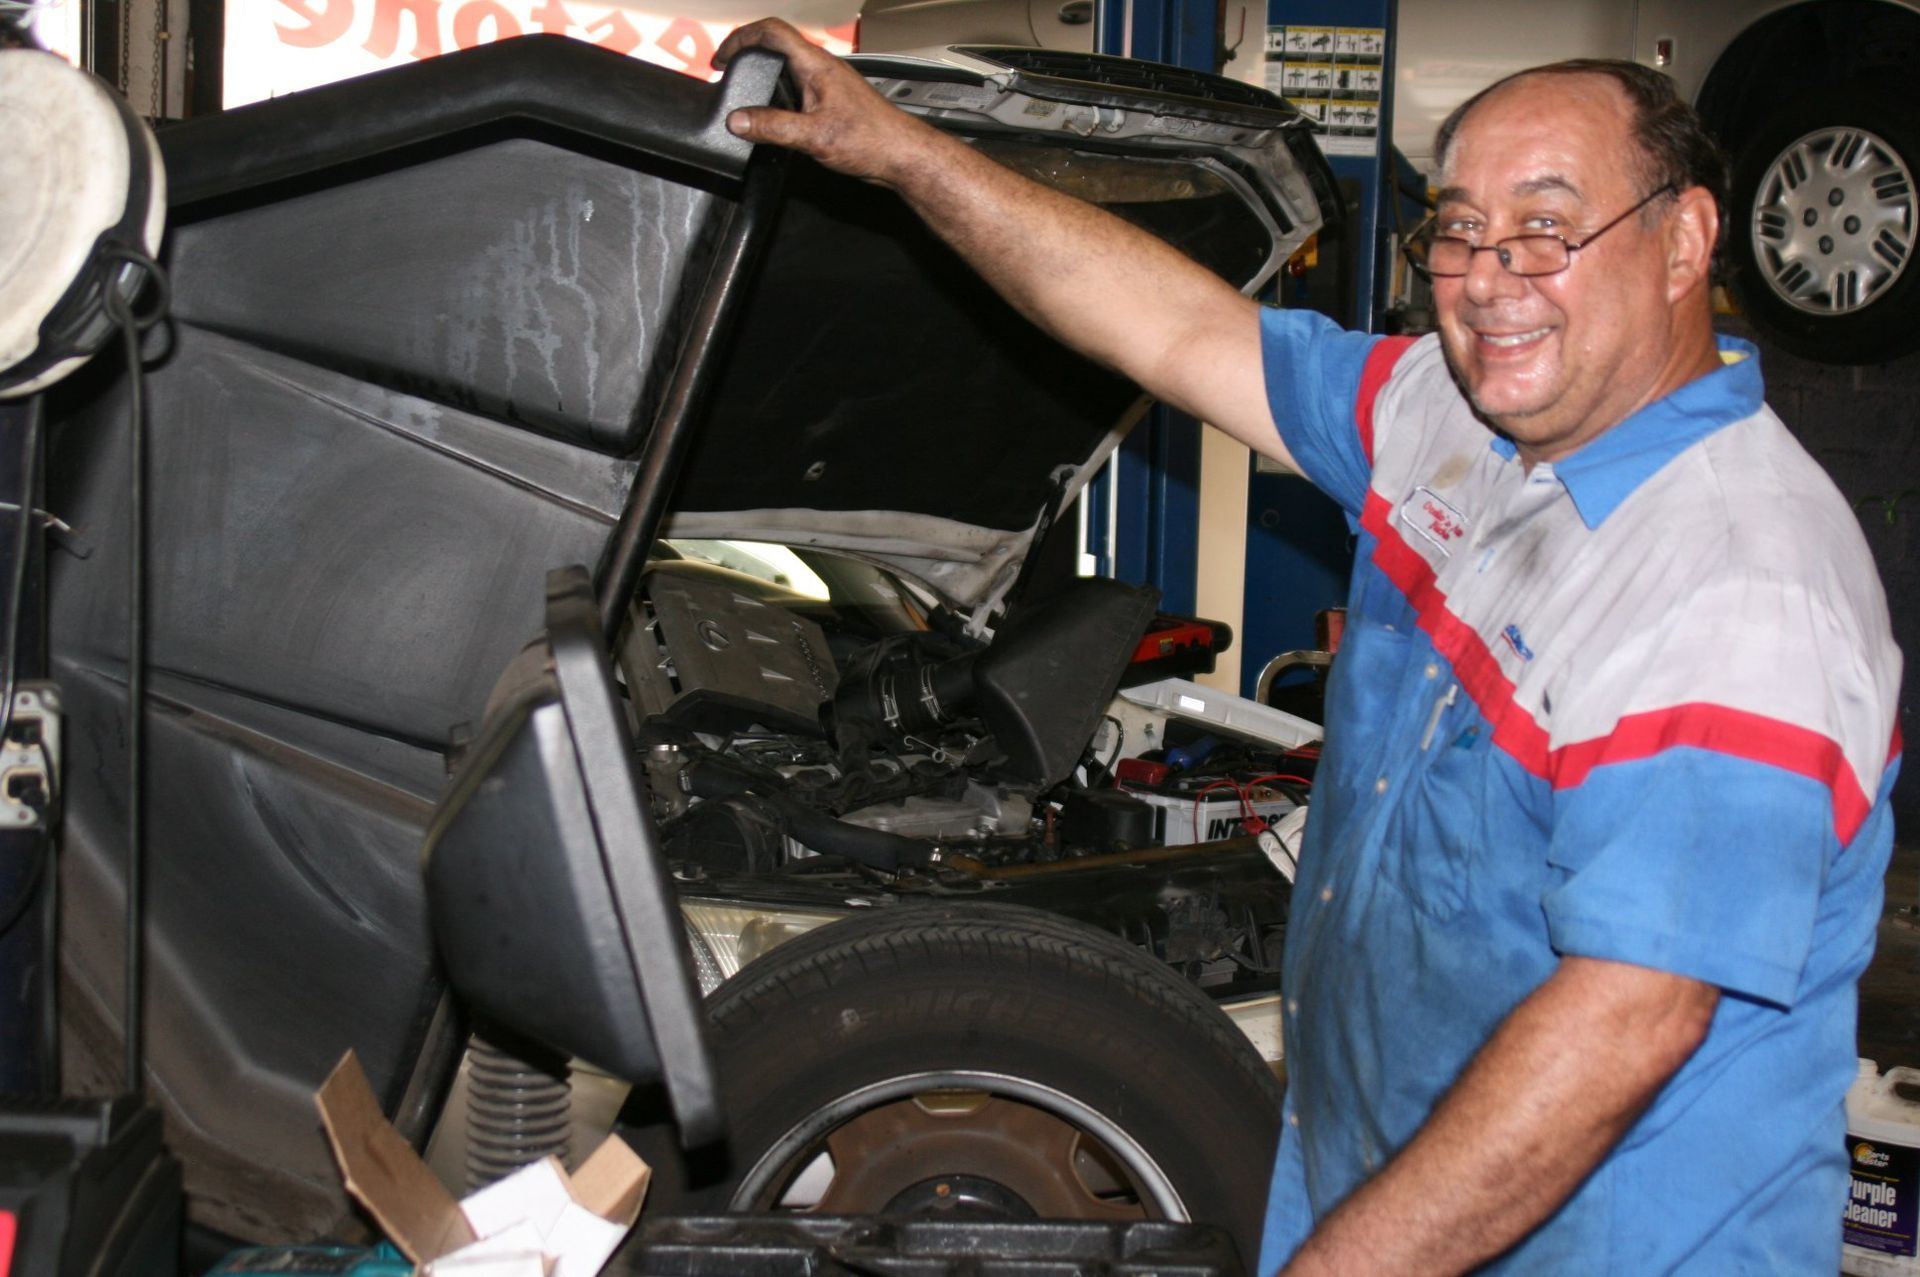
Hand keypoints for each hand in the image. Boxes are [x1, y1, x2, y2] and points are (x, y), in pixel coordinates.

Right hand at [714, 18, 941, 187]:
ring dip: (762, 74)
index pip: (771, 31)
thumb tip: (739, 120)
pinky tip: (773, 115)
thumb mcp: (814, 136)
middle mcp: (822, 68)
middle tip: (727, 72)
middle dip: (747, 54)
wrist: (901, 154)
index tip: (722, 58)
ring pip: (787, 67)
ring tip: (744, 91)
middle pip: (776, 45)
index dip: (741, 38)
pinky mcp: (831, 101)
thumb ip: (773, 127)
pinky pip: (797, 87)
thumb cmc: (872, 139)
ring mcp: (827, 83)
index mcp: (816, 65)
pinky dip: (777, 94)